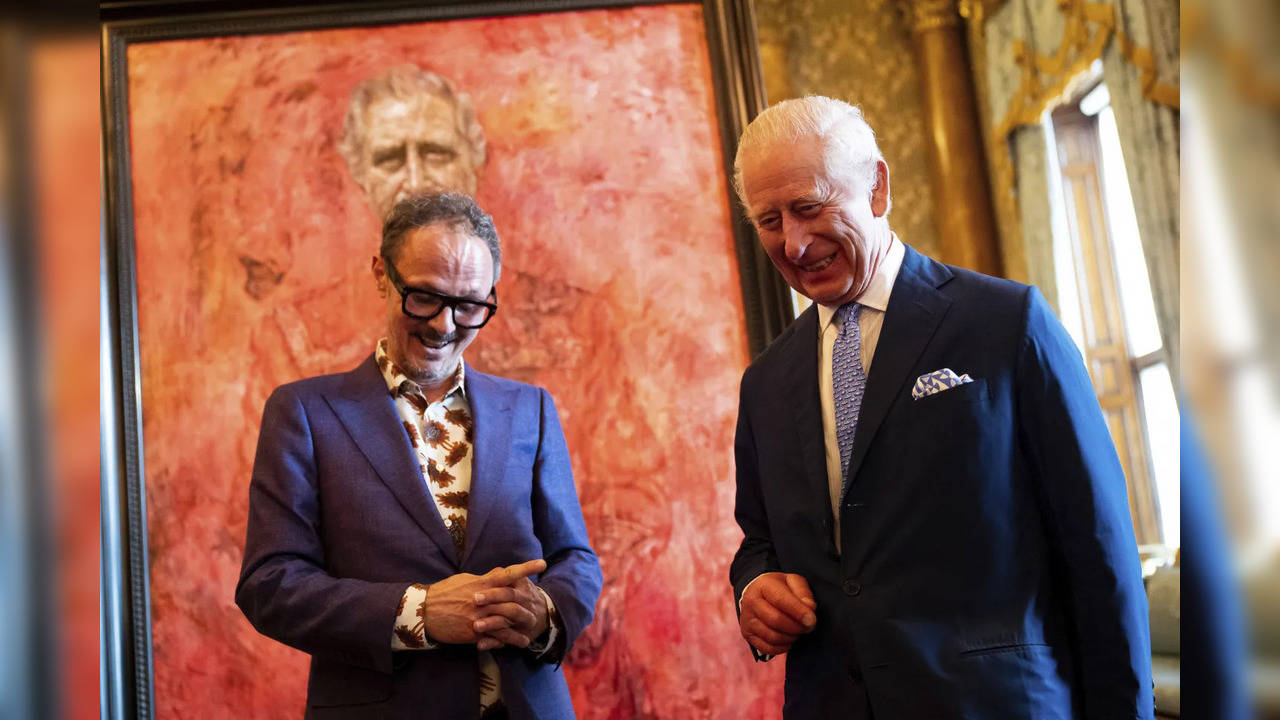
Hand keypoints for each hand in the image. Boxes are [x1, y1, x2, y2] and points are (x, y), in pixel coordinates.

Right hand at [424, 559, 546, 644]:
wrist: (425, 611)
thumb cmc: (445, 593)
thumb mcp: (465, 580)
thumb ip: (485, 578)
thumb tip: (500, 572)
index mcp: (482, 584)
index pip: (508, 574)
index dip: (525, 568)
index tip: (541, 563)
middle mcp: (483, 600)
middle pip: (511, 601)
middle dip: (526, 605)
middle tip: (540, 610)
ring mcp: (479, 617)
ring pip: (504, 623)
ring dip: (518, 631)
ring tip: (528, 637)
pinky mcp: (473, 632)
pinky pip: (492, 637)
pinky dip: (503, 641)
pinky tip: (510, 645)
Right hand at [738, 572, 816, 655]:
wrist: (757, 594)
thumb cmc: (778, 588)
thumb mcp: (792, 582)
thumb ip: (803, 593)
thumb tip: (809, 609)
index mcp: (763, 585)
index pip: (780, 600)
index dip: (798, 611)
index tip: (812, 620)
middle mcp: (751, 602)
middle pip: (775, 620)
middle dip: (796, 627)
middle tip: (807, 627)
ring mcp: (747, 619)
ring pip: (772, 636)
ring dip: (790, 637)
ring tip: (797, 632)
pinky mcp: (747, 634)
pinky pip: (767, 648)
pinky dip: (782, 648)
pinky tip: (788, 640)